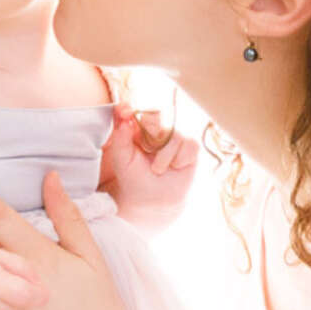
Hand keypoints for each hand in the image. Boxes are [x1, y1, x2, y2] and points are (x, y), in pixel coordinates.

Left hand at [104, 104, 198, 231]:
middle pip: (157, 116)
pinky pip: (189, 144)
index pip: (135, 110)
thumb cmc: (134, 179)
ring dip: (164, 156)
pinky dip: (179, 159)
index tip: (124, 113)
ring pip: (174, 134)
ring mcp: (175, 135)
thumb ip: (120, 138)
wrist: (152, 200)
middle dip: (152, 135)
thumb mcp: (121, 159)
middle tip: (147, 152)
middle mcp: (157, 128)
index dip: (130, 109)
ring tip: (157, 169)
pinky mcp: (190, 146)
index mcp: (137, 127)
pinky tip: (174, 167)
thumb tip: (124, 117)